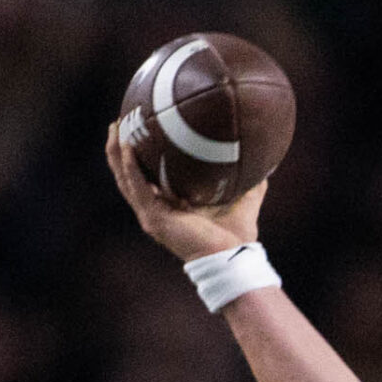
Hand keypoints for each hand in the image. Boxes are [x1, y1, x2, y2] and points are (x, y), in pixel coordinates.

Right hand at [105, 121, 266, 262]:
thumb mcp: (245, 200)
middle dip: (119, 149)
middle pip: (128, 175)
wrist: (231, 258)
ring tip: (114, 128)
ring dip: (117, 153)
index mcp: (170, 206)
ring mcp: (152, 215)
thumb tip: (267, 162)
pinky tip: (126, 146)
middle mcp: (156, 210)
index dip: (139, 157)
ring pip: (125, 179)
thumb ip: (252, 182)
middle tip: (117, 123)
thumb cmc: (236, 236)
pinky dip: (130, 166)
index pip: (147, 178)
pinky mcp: (154, 219)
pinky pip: (137, 188)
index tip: (138, 130)